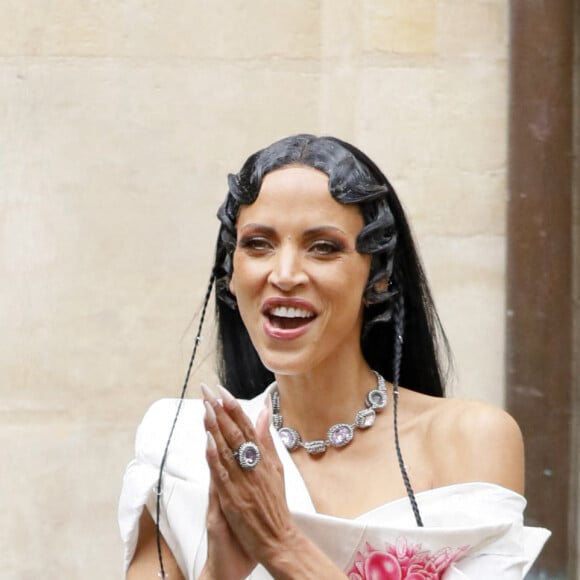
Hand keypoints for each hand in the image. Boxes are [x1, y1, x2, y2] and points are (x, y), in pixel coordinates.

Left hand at [202, 384, 297, 565]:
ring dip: (214, 427)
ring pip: (227, 449)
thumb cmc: (276, 504)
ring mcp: (243, 481)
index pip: (247, 426)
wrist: (278, 539)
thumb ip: (268, 440)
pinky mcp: (233, 498)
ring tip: (204, 407)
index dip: (233, 407)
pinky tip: (207, 441)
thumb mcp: (277, 468)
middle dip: (220, 410)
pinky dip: (215, 456)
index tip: (222, 390)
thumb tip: (265, 412)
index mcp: (264, 458)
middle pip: (235, 433)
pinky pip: (222, 474)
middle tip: (207, 391)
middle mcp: (254, 466)